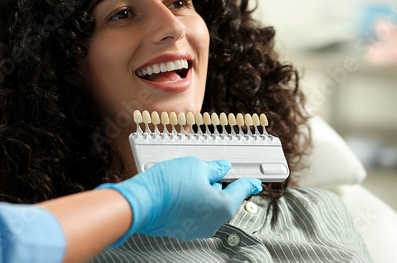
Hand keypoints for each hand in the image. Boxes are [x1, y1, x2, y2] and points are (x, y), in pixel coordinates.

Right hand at [96, 157, 261, 242]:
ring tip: (185, 180)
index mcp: (223, 206)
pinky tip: (177, 191)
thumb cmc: (169, 184)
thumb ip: (214, 168)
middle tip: (203, 171)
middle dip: (215, 184)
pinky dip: (190, 203)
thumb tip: (222, 168)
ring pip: (207, 206)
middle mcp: (213, 221)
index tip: (255, 182)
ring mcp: (197, 228)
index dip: (249, 183)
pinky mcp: (182, 230)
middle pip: (223, 198)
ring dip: (201, 194)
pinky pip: (193, 213)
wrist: (142, 202)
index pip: (241, 190)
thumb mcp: (197, 166)